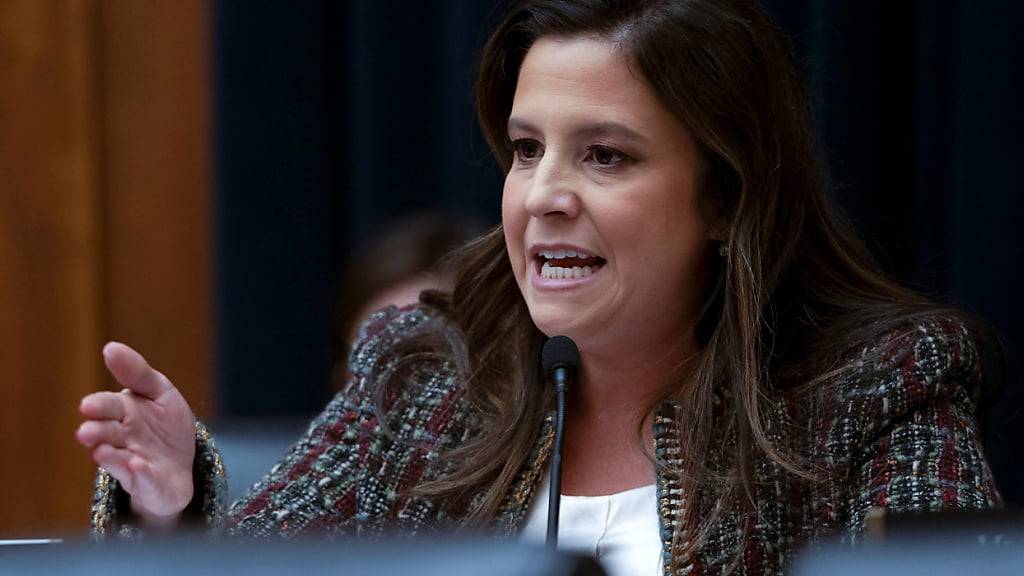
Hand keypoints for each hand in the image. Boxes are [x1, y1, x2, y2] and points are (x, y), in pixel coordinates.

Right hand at [76, 342, 195, 527]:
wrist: (179, 468)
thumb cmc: (165, 427)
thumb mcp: (160, 393)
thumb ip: (138, 373)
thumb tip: (110, 347)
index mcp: (123, 413)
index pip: (107, 406)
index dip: (99, 406)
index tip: (88, 406)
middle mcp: (122, 439)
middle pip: (106, 434)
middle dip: (96, 432)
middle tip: (86, 432)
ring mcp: (132, 464)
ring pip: (117, 460)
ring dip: (110, 456)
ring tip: (102, 451)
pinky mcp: (147, 484)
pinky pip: (143, 481)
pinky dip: (140, 474)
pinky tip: (138, 466)